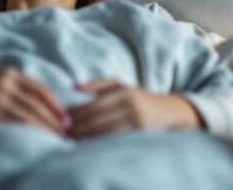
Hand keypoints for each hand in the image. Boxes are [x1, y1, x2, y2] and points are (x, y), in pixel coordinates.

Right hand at [0, 67, 69, 135]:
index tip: (67, 117)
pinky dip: (28, 132)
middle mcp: (5, 82)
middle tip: (66, 131)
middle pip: (37, 102)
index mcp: (11, 74)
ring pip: (28, 114)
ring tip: (55, 138)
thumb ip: (20, 90)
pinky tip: (36, 139)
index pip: (40, 88)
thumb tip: (48, 106)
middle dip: (54, 118)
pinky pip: (14, 123)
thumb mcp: (0, 85)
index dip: (55, 104)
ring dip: (45, 127)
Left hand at [66, 78, 204, 139]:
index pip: (93, 106)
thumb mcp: (121, 85)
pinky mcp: (141, 138)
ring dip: (86, 139)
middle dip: (78, 128)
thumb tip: (75, 87)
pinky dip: (100, 145)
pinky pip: (116, 141)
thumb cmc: (139, 98)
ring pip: (105, 133)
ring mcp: (137, 124)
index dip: (76, 115)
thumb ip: (98, 84)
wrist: (171, 113)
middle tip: (61, 134)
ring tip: (71, 142)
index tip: (61, 121)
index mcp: (123, 93)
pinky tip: (89, 147)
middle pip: (97, 120)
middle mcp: (131, 107)